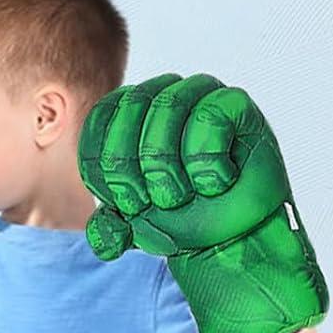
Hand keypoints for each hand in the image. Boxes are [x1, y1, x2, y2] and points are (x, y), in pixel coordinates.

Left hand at [78, 73, 326, 332]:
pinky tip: (217, 181)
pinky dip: (206, 163)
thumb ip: (107, 227)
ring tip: (185, 195)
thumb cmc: (180, 221)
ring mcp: (198, 93)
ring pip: (166, 110)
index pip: (97, 124)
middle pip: (128, 113)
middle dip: (133, 170)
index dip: (105, 170)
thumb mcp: (132, 227)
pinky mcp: (235, 101)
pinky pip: (208, 118)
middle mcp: (160, 95)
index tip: (126, 202)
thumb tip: (104, 234)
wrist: (228, 238)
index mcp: (125, 116)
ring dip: (168, 169)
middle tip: (154, 202)